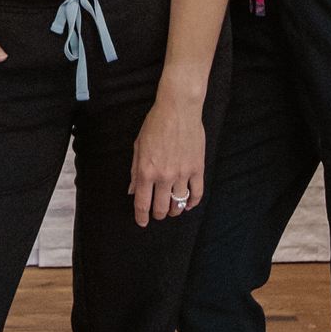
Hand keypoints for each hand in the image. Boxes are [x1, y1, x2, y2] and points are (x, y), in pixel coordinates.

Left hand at [130, 77, 206, 225]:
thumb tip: (132, 190)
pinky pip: (197, 193)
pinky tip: (188, 204)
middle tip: (157, 214)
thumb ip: (135, 171)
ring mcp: (182, 173)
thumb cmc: (155, 124)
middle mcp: (164, 176)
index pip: (142, 203)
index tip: (142, 222)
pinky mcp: (197, 168)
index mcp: (147, 171)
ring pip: (179, 203)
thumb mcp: (138, 146)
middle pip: (161, 208)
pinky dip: (192, 203)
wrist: (178, 109)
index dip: (141, 217)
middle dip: (157, 215)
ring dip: (174, 211)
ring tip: (172, 210)